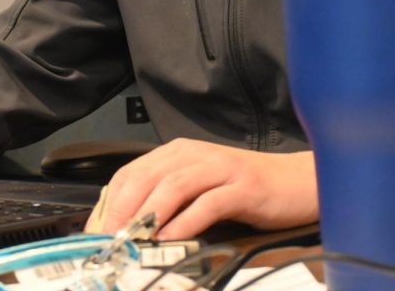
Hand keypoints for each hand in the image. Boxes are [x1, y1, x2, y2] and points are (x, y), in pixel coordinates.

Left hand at [87, 139, 319, 238]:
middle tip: (108, 242)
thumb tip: (128, 229)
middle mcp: (195, 154)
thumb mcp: (200, 188)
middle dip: (122, 212)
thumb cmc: (247, 189)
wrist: (299, 182)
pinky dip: (185, 223)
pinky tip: (172, 239)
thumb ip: (167, 200)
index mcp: (179, 153)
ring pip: (172, 187)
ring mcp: (220, 169)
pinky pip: (208, 204)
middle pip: (146, 178)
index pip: (130, 172)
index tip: (95, 234)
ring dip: (148, 216)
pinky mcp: (243, 187)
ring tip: (133, 241)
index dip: (109, 204)